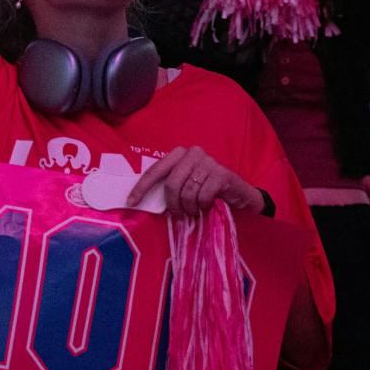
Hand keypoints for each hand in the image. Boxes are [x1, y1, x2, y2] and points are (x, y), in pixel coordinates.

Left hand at [126, 146, 265, 217]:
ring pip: (188, 192)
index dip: (142, 187)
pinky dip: (204, 206)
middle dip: (173, 204)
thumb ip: (169, 186)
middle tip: (179, 215)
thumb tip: (143, 200)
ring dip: (191, 208)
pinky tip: (209, 205)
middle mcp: (193, 153)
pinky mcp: (221, 174)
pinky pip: (203, 196)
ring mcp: (208, 162)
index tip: (131, 202)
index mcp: (180, 154)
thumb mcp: (186, 185)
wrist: (238, 194)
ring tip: (196, 211)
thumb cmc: (207, 190)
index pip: (156, 170)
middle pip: (172, 184)